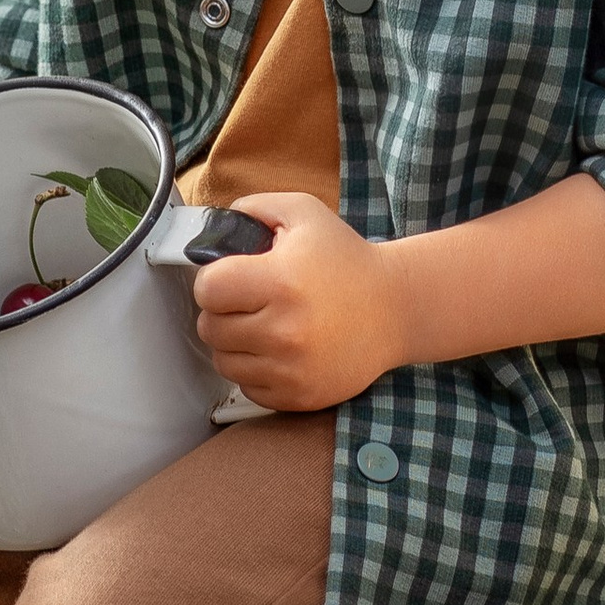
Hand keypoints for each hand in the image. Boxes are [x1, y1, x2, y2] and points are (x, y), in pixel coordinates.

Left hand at [189, 192, 407, 414]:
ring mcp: (291, 369)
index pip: (207, 289)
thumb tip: (213, 227)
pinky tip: (278, 351)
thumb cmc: (348, 260)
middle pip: (210, 328)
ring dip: (234, 344)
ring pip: (223, 362)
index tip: (231, 278)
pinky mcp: (299, 396)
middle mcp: (283, 330)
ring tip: (262, 326)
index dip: (213, 280)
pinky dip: (255, 371)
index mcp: (279, 282)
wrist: (397, 309)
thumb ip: (254, 207)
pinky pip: (248, 388)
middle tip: (248, 302)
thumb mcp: (305, 214)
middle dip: (222, 312)